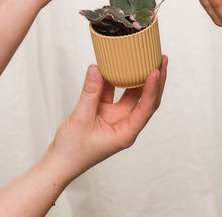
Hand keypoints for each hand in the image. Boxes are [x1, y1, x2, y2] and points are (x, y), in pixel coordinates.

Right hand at [45, 55, 167, 182]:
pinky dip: (115, 79)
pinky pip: (114, 92)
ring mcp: (116, 117)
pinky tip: (117, 65)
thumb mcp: (81, 118)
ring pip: (132, 94)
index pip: (146, 109)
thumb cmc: (72, 151)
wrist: (60, 162)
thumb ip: (90, 92)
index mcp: (126, 133)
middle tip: (161, 59)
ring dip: (138, 77)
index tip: (155, 71)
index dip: (153, 89)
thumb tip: (96, 69)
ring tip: (147, 59)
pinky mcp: (106, 111)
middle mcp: (125, 124)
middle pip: (146, 99)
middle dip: (156, 80)